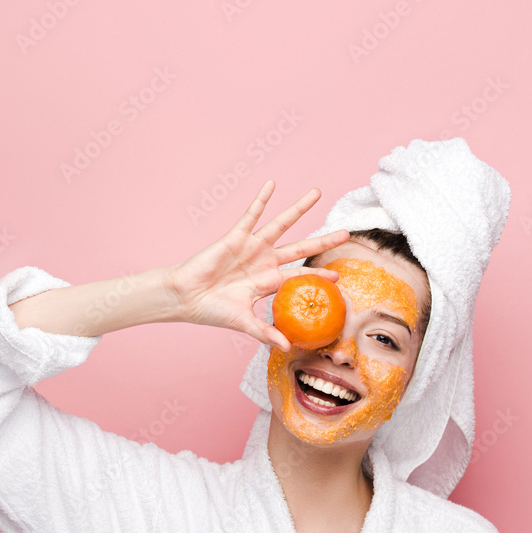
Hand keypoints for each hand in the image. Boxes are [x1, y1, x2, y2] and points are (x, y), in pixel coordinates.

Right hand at [166, 180, 348, 352]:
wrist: (185, 297)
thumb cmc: (212, 311)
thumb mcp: (243, 322)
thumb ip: (265, 332)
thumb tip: (286, 348)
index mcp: (268, 282)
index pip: (300, 277)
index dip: (318, 275)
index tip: (338, 276)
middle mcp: (264, 262)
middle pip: (301, 247)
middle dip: (323, 240)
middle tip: (346, 233)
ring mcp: (252, 247)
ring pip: (282, 224)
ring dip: (299, 209)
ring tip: (317, 192)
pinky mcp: (236, 236)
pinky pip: (251, 214)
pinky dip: (261, 199)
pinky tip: (272, 184)